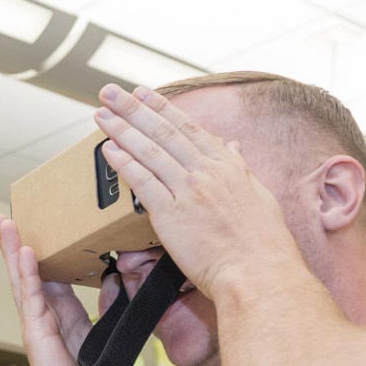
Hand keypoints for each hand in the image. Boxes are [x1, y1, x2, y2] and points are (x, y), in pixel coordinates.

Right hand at [0, 214, 129, 365]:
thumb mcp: (113, 336)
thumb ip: (114, 307)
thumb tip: (115, 277)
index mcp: (65, 317)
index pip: (53, 277)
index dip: (47, 253)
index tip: (43, 229)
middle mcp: (46, 316)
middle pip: (28, 271)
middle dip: (18, 243)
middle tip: (7, 216)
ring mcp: (38, 323)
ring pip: (23, 277)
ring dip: (13, 249)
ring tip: (3, 222)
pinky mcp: (37, 331)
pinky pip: (31, 296)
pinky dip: (28, 272)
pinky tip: (25, 251)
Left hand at [92, 84, 298, 296]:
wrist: (259, 273)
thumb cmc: (263, 245)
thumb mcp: (259, 196)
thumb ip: (241, 168)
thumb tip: (233, 147)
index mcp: (228, 167)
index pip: (188, 128)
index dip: (162, 108)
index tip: (143, 93)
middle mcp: (207, 173)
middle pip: (163, 132)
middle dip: (133, 108)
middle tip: (110, 91)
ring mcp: (189, 191)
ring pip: (150, 151)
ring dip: (122, 129)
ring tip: (102, 113)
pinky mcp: (172, 215)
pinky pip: (143, 183)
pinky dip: (124, 163)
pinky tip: (109, 150)